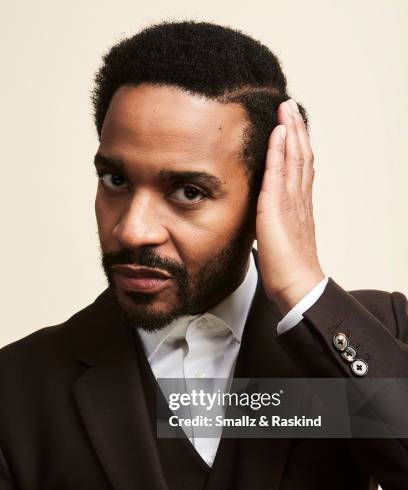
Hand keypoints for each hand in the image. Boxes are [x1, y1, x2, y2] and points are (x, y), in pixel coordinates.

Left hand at [255, 99, 324, 313]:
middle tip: (291, 106)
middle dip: (296, 129)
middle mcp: (299, 199)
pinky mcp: (277, 207)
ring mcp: (291, 201)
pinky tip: (278, 133)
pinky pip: (279, 172)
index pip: (300, 169)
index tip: (292, 127)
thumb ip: (275, 225)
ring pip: (294, 158)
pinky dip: (280, 150)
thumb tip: (265, 221)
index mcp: (299, 206)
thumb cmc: (288, 270)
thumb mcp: (280, 240)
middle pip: (301, 156)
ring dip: (290, 131)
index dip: (297, 146)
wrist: (296, 285)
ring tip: (287, 108)